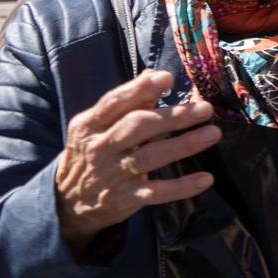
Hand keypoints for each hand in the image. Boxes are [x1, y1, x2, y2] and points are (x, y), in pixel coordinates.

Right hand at [53, 70, 219, 255]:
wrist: (65, 202)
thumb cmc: (92, 154)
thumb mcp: (97, 127)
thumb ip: (127, 103)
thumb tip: (154, 74)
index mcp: (90, 124)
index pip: (115, 102)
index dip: (140, 88)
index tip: (168, 78)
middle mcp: (99, 147)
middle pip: (137, 126)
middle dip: (172, 116)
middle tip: (205, 109)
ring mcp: (111, 174)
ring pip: (150, 156)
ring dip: (183, 145)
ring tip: (212, 133)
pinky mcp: (124, 198)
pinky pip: (156, 192)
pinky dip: (181, 187)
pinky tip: (205, 179)